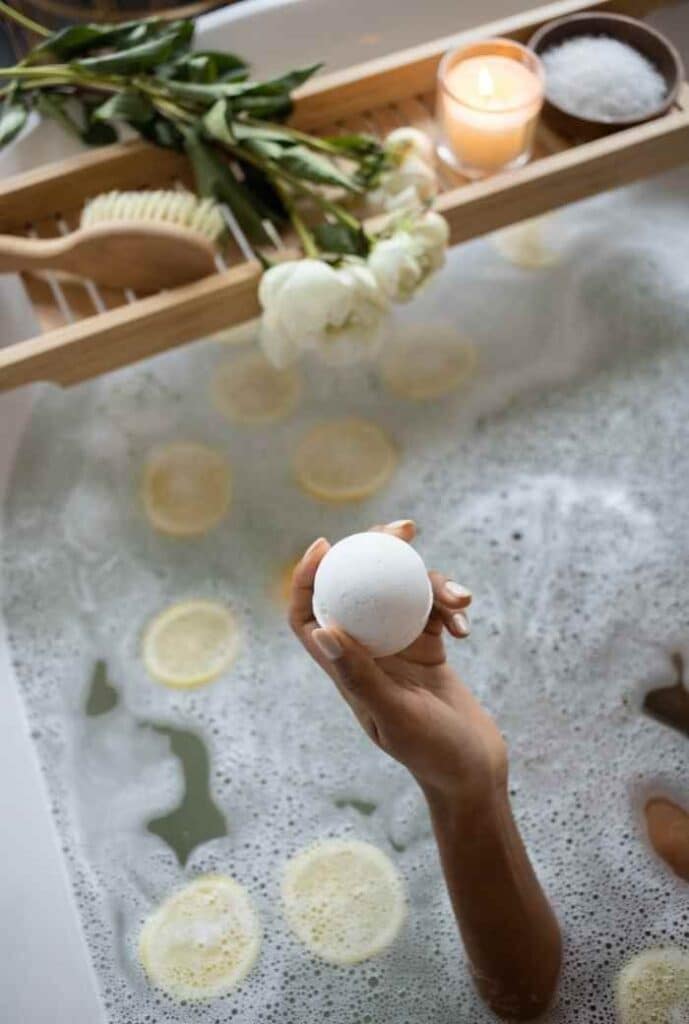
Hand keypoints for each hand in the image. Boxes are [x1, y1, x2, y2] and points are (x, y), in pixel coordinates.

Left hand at [289, 520, 506, 808]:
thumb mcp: (396, 716)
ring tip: (460, 597)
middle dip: (376, 552)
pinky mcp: (429, 646)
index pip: (308, 617)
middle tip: (403, 529)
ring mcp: (398, 647)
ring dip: (432, 584)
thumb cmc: (432, 753)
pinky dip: (451, 607)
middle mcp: (367, 653)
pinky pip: (434, 609)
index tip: (327, 545)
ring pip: (402, 593)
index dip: (306, 579)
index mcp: (344, 670)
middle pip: (357, 590)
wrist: (474, 772)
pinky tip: (467, 624)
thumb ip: (360, 675)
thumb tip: (323, 629)